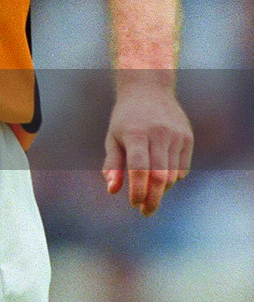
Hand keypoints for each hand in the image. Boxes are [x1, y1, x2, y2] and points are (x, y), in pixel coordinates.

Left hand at [102, 73, 192, 215]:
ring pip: (172, 175)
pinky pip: (182, 169)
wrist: (148, 89)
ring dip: (161, 190)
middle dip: (153, 199)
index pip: (139, 169)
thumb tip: (112, 190)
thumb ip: (112, 164)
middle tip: (146, 212)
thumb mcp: (113, 137)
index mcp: (136, 133)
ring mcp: (176, 135)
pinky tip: (161, 175)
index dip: (138, 190)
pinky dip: (172, 178)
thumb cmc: (125, 118)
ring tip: (150, 191)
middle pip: (159, 176)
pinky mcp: (188, 137)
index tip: (134, 204)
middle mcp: (158, 133)